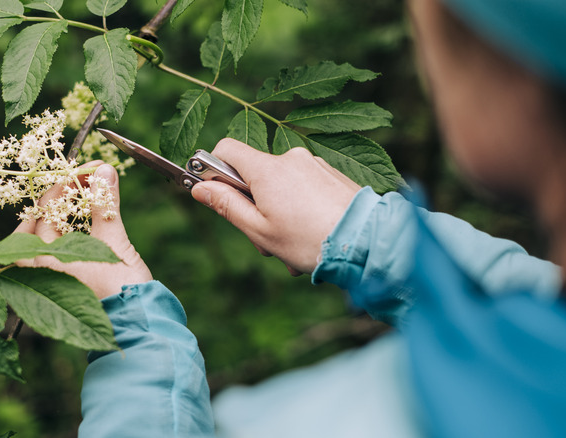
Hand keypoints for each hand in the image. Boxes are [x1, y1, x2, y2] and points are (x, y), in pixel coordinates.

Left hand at [14, 163, 151, 299]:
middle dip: (59, 199)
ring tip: (83, 196)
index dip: (62, 186)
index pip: (42, 211)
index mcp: (43, 260)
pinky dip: (70, 232)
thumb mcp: (113, 241)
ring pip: (47, 239)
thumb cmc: (121, 290)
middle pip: (39, 225)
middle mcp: (42, 271)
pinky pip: (60, 251)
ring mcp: (54, 279)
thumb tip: (103, 173)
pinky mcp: (70, 283)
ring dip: (63, 215)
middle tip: (81, 181)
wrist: (138, 324)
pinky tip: (86, 220)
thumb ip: (104, 204)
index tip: (85, 171)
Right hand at [191, 139, 360, 274]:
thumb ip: (225, 205)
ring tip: (294, 244)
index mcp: (267, 169)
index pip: (226, 149)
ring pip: (282, 185)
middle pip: (255, 173)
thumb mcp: (259, 230)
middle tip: (265, 237)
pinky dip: (302, 208)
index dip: (214, 169)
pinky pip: (305, 187)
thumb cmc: (309, 241)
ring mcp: (315, 164)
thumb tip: (198, 187)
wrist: (367, 243)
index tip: (215, 192)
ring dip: (279, 212)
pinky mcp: (334, 174)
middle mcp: (291, 157)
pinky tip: (312, 235)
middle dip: (253, 204)